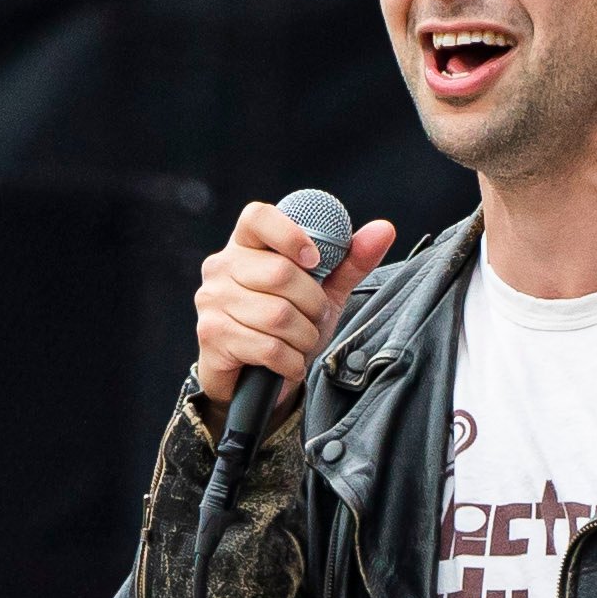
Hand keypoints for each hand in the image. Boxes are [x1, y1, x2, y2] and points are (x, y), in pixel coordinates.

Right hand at [192, 202, 399, 411]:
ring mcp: (212, 301)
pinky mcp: (212, 335)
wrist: (254, 380)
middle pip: (280, 273)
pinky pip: (268, 347)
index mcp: (245, 245)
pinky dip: (291, 361)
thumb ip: (351, 262)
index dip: (291, 235)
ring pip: (277, 315)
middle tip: (315, 318)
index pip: (258, 217)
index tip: (315, 260)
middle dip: (312, 304)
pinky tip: (288, 362)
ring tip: (300, 342)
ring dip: (303, 336)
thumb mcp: (322, 292)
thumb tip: (384, 229)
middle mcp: (221, 266)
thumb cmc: (287, 326)